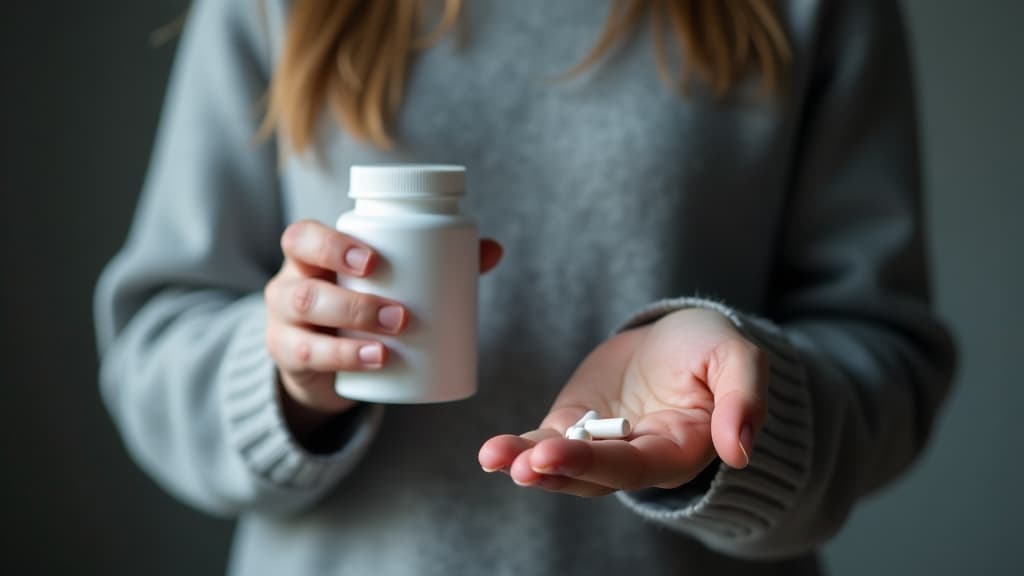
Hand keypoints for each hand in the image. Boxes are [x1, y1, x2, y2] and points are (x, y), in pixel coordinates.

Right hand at [265, 220, 502, 425]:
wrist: (321, 359)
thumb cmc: (358, 303)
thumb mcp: (382, 282)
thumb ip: (433, 264)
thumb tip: (493, 250)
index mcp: (310, 255)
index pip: (303, 238)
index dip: (332, 245)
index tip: (374, 261)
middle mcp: (289, 284)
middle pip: (304, 284)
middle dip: (353, 300)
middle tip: (401, 315)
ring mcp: (283, 322)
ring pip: (305, 321)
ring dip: (353, 330)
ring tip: (392, 341)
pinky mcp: (289, 356)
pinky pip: (306, 356)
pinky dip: (343, 358)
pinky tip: (374, 361)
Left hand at [478, 308, 766, 496]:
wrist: (677, 335)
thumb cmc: (710, 348)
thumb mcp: (738, 358)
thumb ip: (744, 399)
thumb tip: (741, 450)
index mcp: (677, 450)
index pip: (635, 466)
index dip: (597, 463)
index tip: (556, 454)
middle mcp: (635, 459)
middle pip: (593, 474)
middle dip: (557, 469)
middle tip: (525, 463)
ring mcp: (599, 444)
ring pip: (561, 465)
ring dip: (528, 464)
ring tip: (496, 456)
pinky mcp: (572, 426)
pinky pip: (542, 443)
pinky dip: (518, 448)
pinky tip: (492, 452)